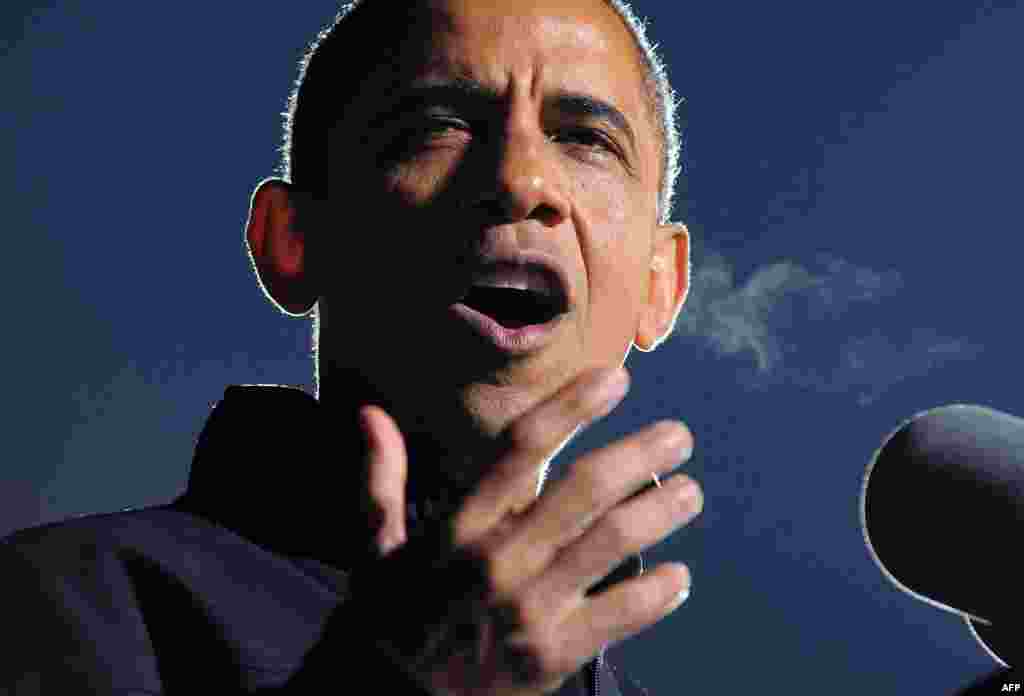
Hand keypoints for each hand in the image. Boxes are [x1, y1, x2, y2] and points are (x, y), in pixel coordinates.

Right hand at [356, 366, 700, 695]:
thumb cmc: (388, 620)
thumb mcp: (374, 548)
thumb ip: (379, 480)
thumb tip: (369, 414)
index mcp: (457, 525)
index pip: (523, 446)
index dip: (574, 406)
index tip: (618, 378)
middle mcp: (497, 558)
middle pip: (584, 489)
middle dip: (640, 455)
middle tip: (678, 437)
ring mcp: (528, 608)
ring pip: (611, 544)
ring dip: (660, 512)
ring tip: (692, 493)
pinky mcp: (551, 656)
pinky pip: (619, 615)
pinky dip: (656, 593)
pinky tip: (680, 576)